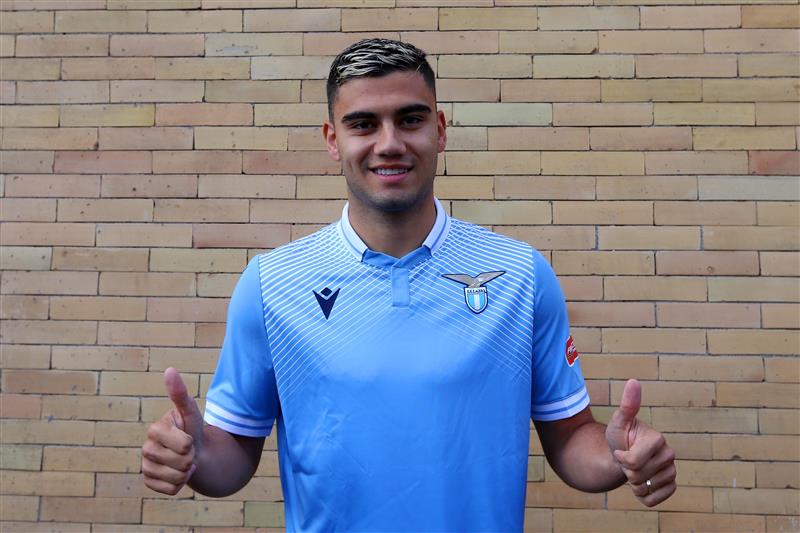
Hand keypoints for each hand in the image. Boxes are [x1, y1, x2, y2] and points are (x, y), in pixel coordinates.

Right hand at [141, 368, 203, 494]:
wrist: (194, 452)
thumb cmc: (192, 429)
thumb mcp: (191, 411)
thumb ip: (180, 393)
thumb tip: (170, 369)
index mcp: (154, 430)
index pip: (184, 444)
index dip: (192, 442)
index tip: (188, 436)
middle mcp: (145, 449)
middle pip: (181, 462)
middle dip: (191, 458)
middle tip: (188, 450)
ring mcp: (146, 467)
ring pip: (176, 478)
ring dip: (187, 472)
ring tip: (184, 461)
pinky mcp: (149, 483)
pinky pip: (171, 490)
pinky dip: (180, 485)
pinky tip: (177, 474)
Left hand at [605, 379, 676, 506]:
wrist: (623, 455)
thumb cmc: (620, 437)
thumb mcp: (619, 421)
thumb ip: (627, 405)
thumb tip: (633, 381)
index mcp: (658, 439)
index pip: (633, 462)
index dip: (621, 458)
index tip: (620, 450)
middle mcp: (669, 455)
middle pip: (638, 475)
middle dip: (626, 471)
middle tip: (627, 460)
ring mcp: (672, 472)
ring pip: (644, 488)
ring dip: (633, 483)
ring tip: (634, 470)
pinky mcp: (671, 486)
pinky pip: (653, 500)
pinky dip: (642, 496)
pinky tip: (642, 483)